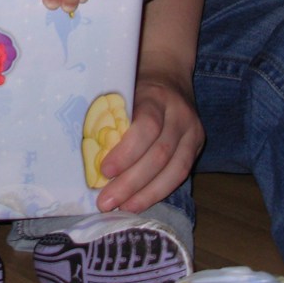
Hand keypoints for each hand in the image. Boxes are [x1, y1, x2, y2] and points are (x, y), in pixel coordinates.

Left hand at [94, 65, 203, 212]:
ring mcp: (193, 130)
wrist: (170, 74)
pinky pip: (182, 174)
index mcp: (156, 96)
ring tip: (122, 208)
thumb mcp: (123, 91)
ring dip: (146, 194)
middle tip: (106, 202)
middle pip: (160, 154)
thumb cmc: (135, 86)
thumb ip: (111, 117)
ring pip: (175, 170)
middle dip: (132, 183)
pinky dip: (160, 191)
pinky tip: (139, 202)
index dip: (127, 153)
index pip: (147, 127)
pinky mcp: (198, 144)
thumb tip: (84, 153)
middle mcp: (180, 114)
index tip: (104, 171)